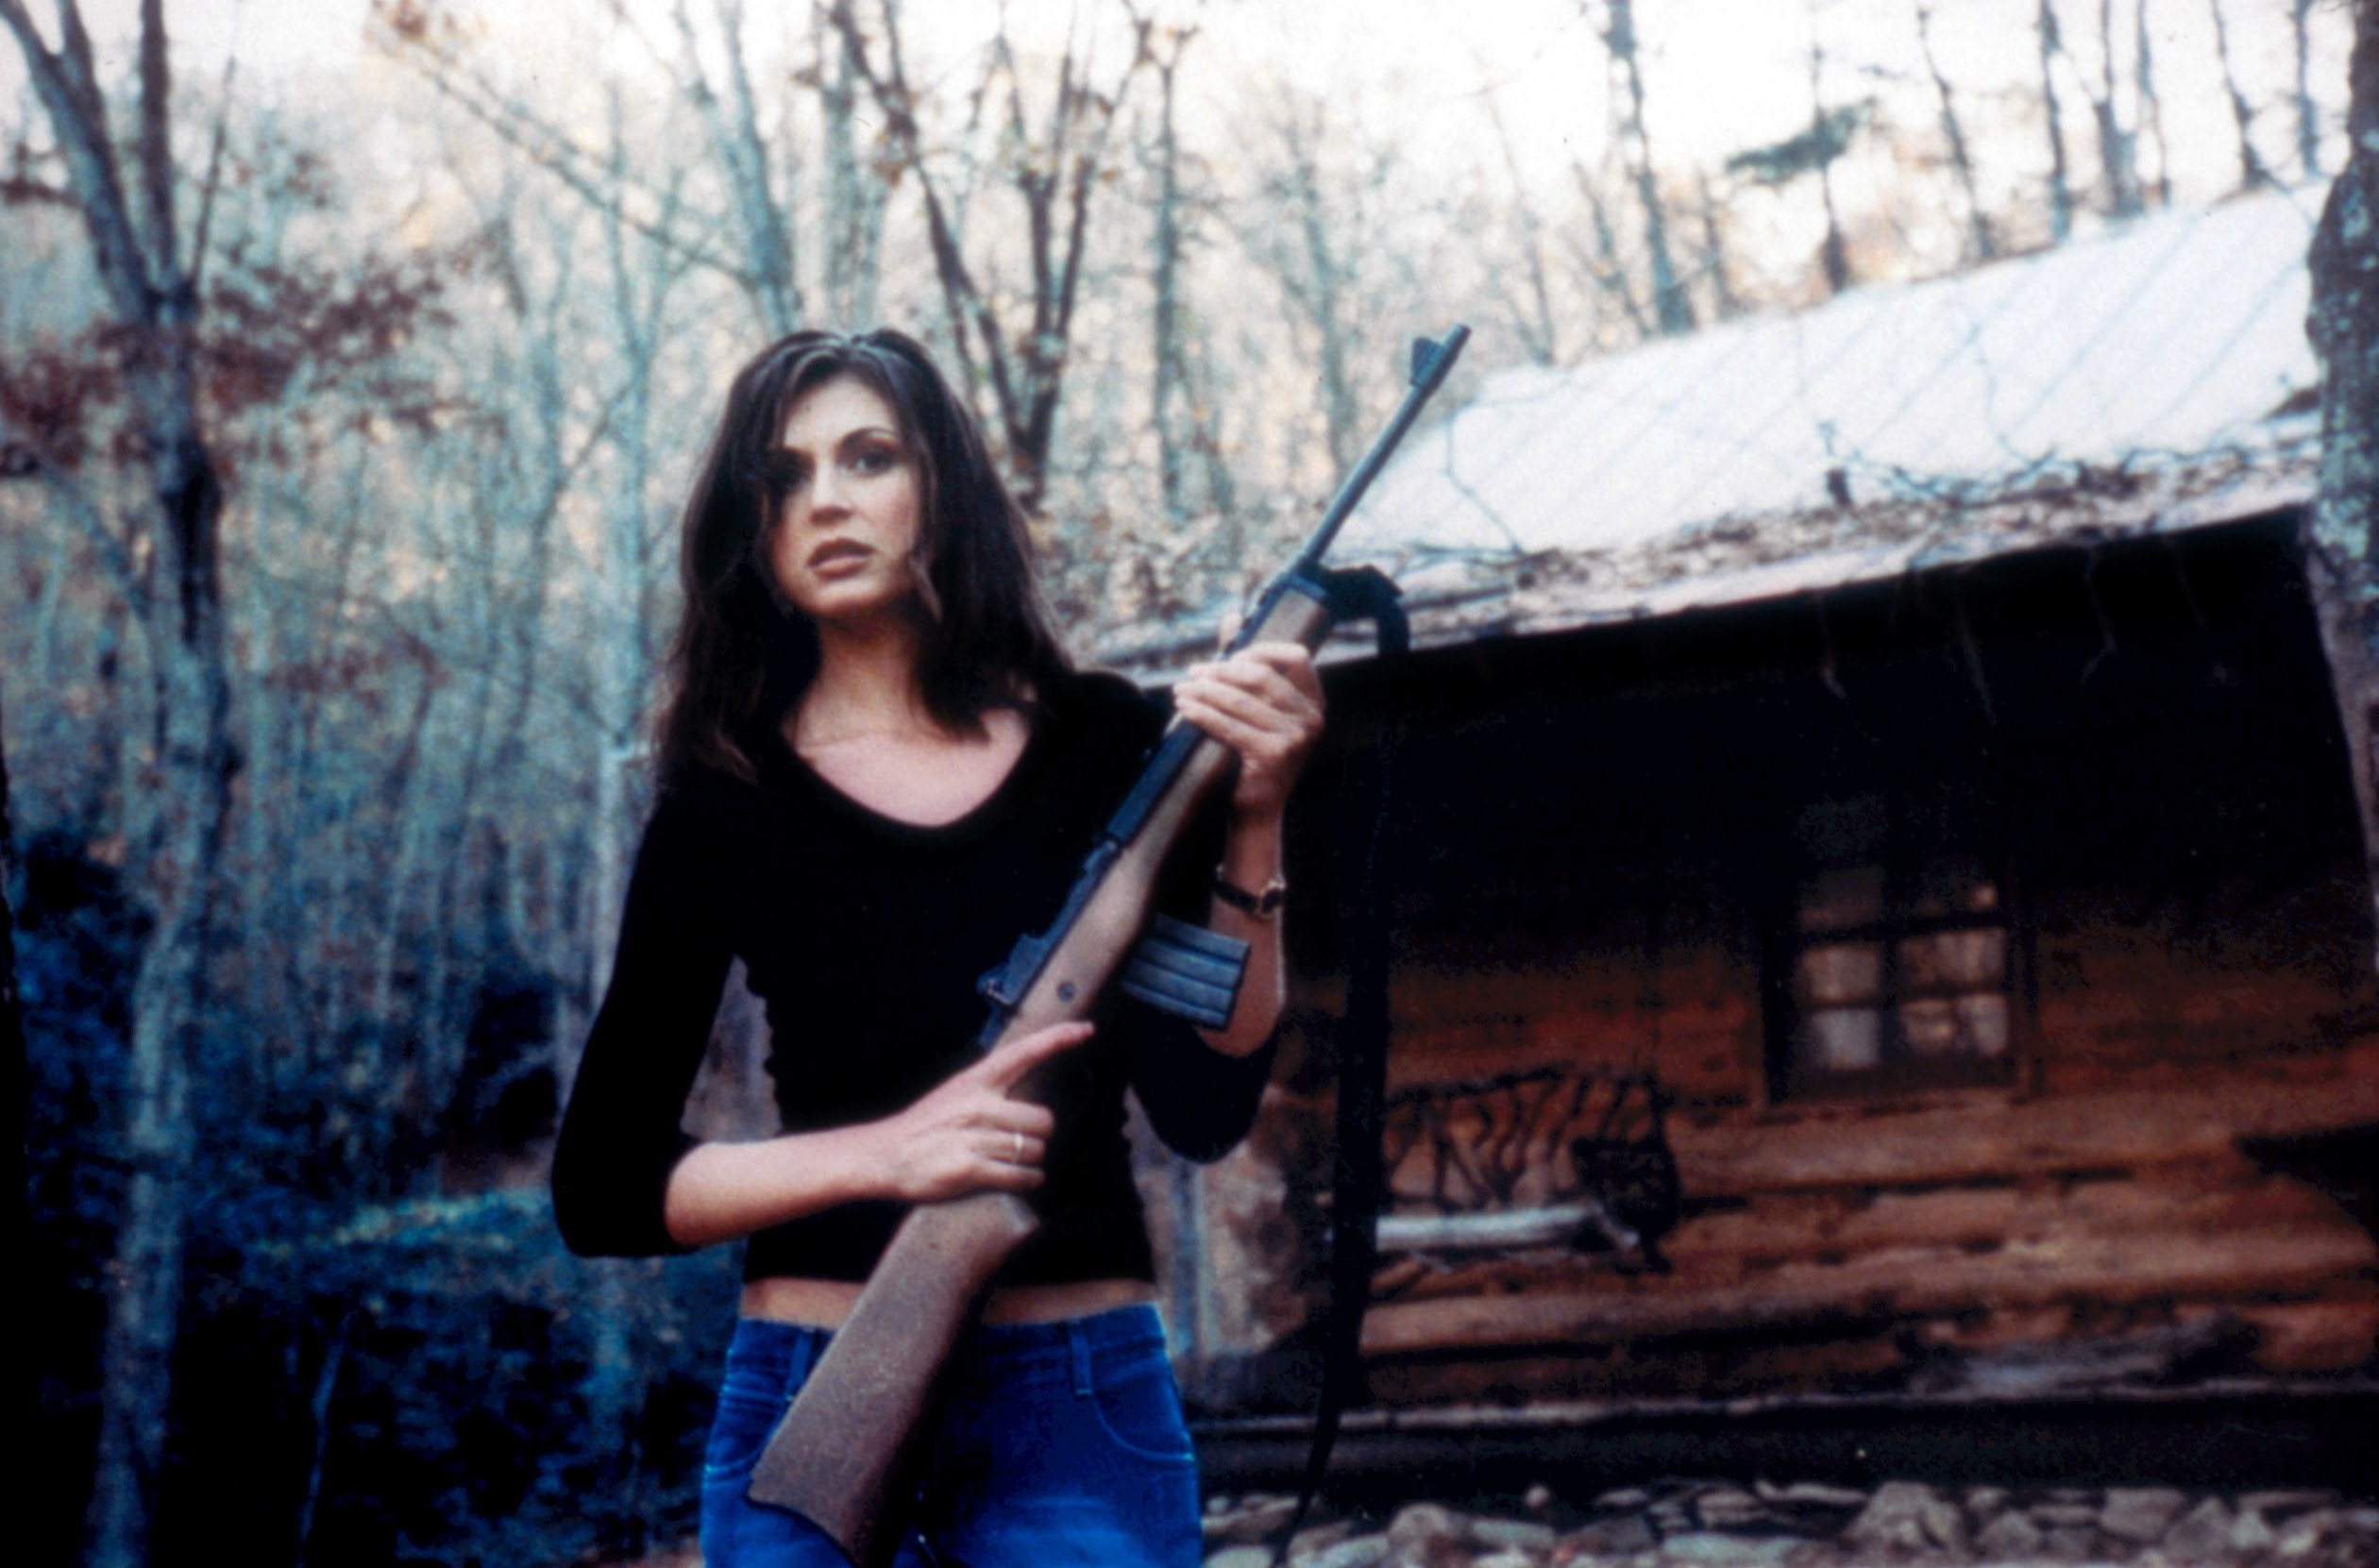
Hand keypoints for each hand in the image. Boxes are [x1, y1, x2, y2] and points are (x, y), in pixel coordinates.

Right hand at [866, 1021, 1092, 1201]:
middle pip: (1042, 1117)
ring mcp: (975, 1138)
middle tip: (1025, 1138)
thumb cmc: (925, 1125)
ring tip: (1017, 1160)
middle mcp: (978, 1105)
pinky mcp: (971, 1169)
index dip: (1058, 1038)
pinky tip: (1025, 1178)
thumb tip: (1031, 1098)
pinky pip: (1020, 1175)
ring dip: (1033, 1159)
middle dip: (1041, 1132)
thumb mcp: (956, 1093)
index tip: (1086, 1029)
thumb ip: (991, 1090)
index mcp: (976, 1080)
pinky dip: (1029, 1179)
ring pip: (1034, 1148)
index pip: (1024, 1052)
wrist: (885, 1154)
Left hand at [1173, 642, 1324, 819]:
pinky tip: (1184, 709)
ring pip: (1240, 701)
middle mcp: (1312, 718)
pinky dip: (1202, 714)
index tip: (1231, 655)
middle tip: (1193, 672)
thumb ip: (1247, 662)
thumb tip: (1233, 617)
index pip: (1297, 657)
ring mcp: (1295, 739)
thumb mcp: (1257, 707)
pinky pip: (1229, 726)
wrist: (1256, 809)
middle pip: (1261, 676)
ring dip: (1204, 691)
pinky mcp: (1272, 756)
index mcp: (1314, 702)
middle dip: (1221, 670)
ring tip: (1180, 690)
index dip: (1262, 649)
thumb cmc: (1253, 751)